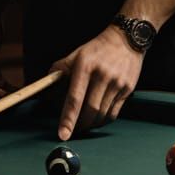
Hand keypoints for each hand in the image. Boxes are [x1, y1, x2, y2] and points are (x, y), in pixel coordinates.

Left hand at [52, 25, 143, 139]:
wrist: (126, 39)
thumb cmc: (96, 49)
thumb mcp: (76, 54)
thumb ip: (59, 70)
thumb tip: (46, 88)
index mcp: (85, 66)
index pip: (75, 98)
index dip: (68, 119)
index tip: (62, 135)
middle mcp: (102, 75)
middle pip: (90, 111)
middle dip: (79, 125)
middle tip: (73, 129)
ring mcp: (117, 83)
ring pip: (101, 115)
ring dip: (91, 124)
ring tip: (85, 121)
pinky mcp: (127, 89)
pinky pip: (113, 114)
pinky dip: (103, 120)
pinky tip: (98, 116)